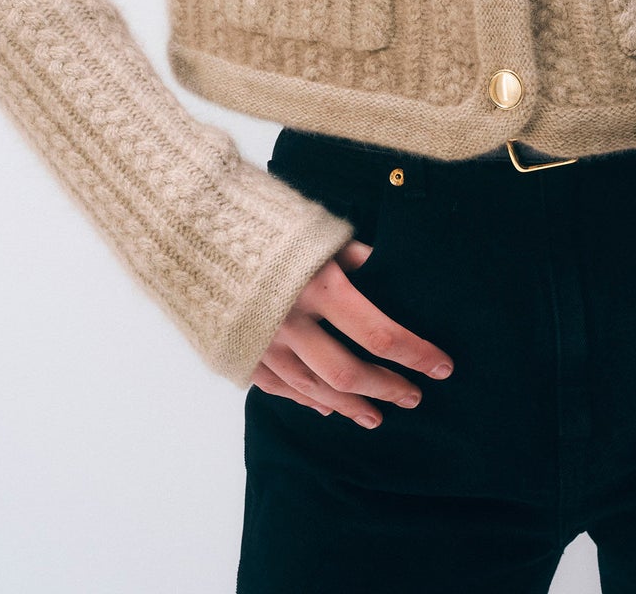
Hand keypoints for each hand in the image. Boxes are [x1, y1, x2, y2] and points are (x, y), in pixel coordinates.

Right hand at [250, 238, 455, 426]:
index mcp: (318, 288)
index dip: (414, 353)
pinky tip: (327, 407)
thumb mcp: (320, 232)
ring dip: (351, 405)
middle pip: (349, 372)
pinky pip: (281, 388)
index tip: (441, 366)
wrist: (194, 226)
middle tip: (414, 396)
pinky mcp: (241, 354)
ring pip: (316, 389)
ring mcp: (263, 344)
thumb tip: (389, 276)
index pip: (379, 333)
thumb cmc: (265, 221)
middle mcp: (292, 323)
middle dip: (388, 387)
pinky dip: (308, 399)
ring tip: (377, 416)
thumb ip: (356, 259)